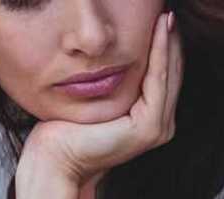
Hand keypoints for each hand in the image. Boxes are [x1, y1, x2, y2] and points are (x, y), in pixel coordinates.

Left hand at [18, 11, 183, 187]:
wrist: (53, 159)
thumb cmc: (64, 130)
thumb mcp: (96, 99)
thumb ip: (113, 83)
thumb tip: (112, 57)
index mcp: (149, 120)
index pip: (161, 77)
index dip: (162, 47)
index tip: (160, 19)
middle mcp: (160, 126)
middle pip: (170, 74)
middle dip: (169, 41)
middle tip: (168, 11)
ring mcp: (158, 129)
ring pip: (167, 75)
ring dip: (168, 43)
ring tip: (166, 16)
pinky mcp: (149, 127)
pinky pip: (157, 80)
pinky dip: (159, 54)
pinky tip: (158, 31)